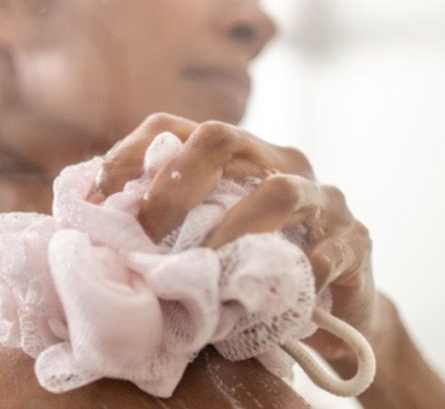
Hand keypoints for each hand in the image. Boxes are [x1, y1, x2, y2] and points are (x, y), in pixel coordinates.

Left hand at [95, 113, 376, 361]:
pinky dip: (300, 271)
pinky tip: (274, 293)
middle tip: (149, 231)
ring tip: (206, 268)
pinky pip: (332, 249)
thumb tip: (88, 233)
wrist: (340, 316)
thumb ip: (164, 231)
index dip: (129, 152)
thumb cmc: (258, 272)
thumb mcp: (206, 244)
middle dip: (175, 182)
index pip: (175, 127)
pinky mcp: (356, 239)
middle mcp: (280, 161)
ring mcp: (323, 198)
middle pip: (223, 137)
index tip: (95, 196)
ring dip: (232, 229)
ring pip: (280, 190)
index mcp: (236, 157)